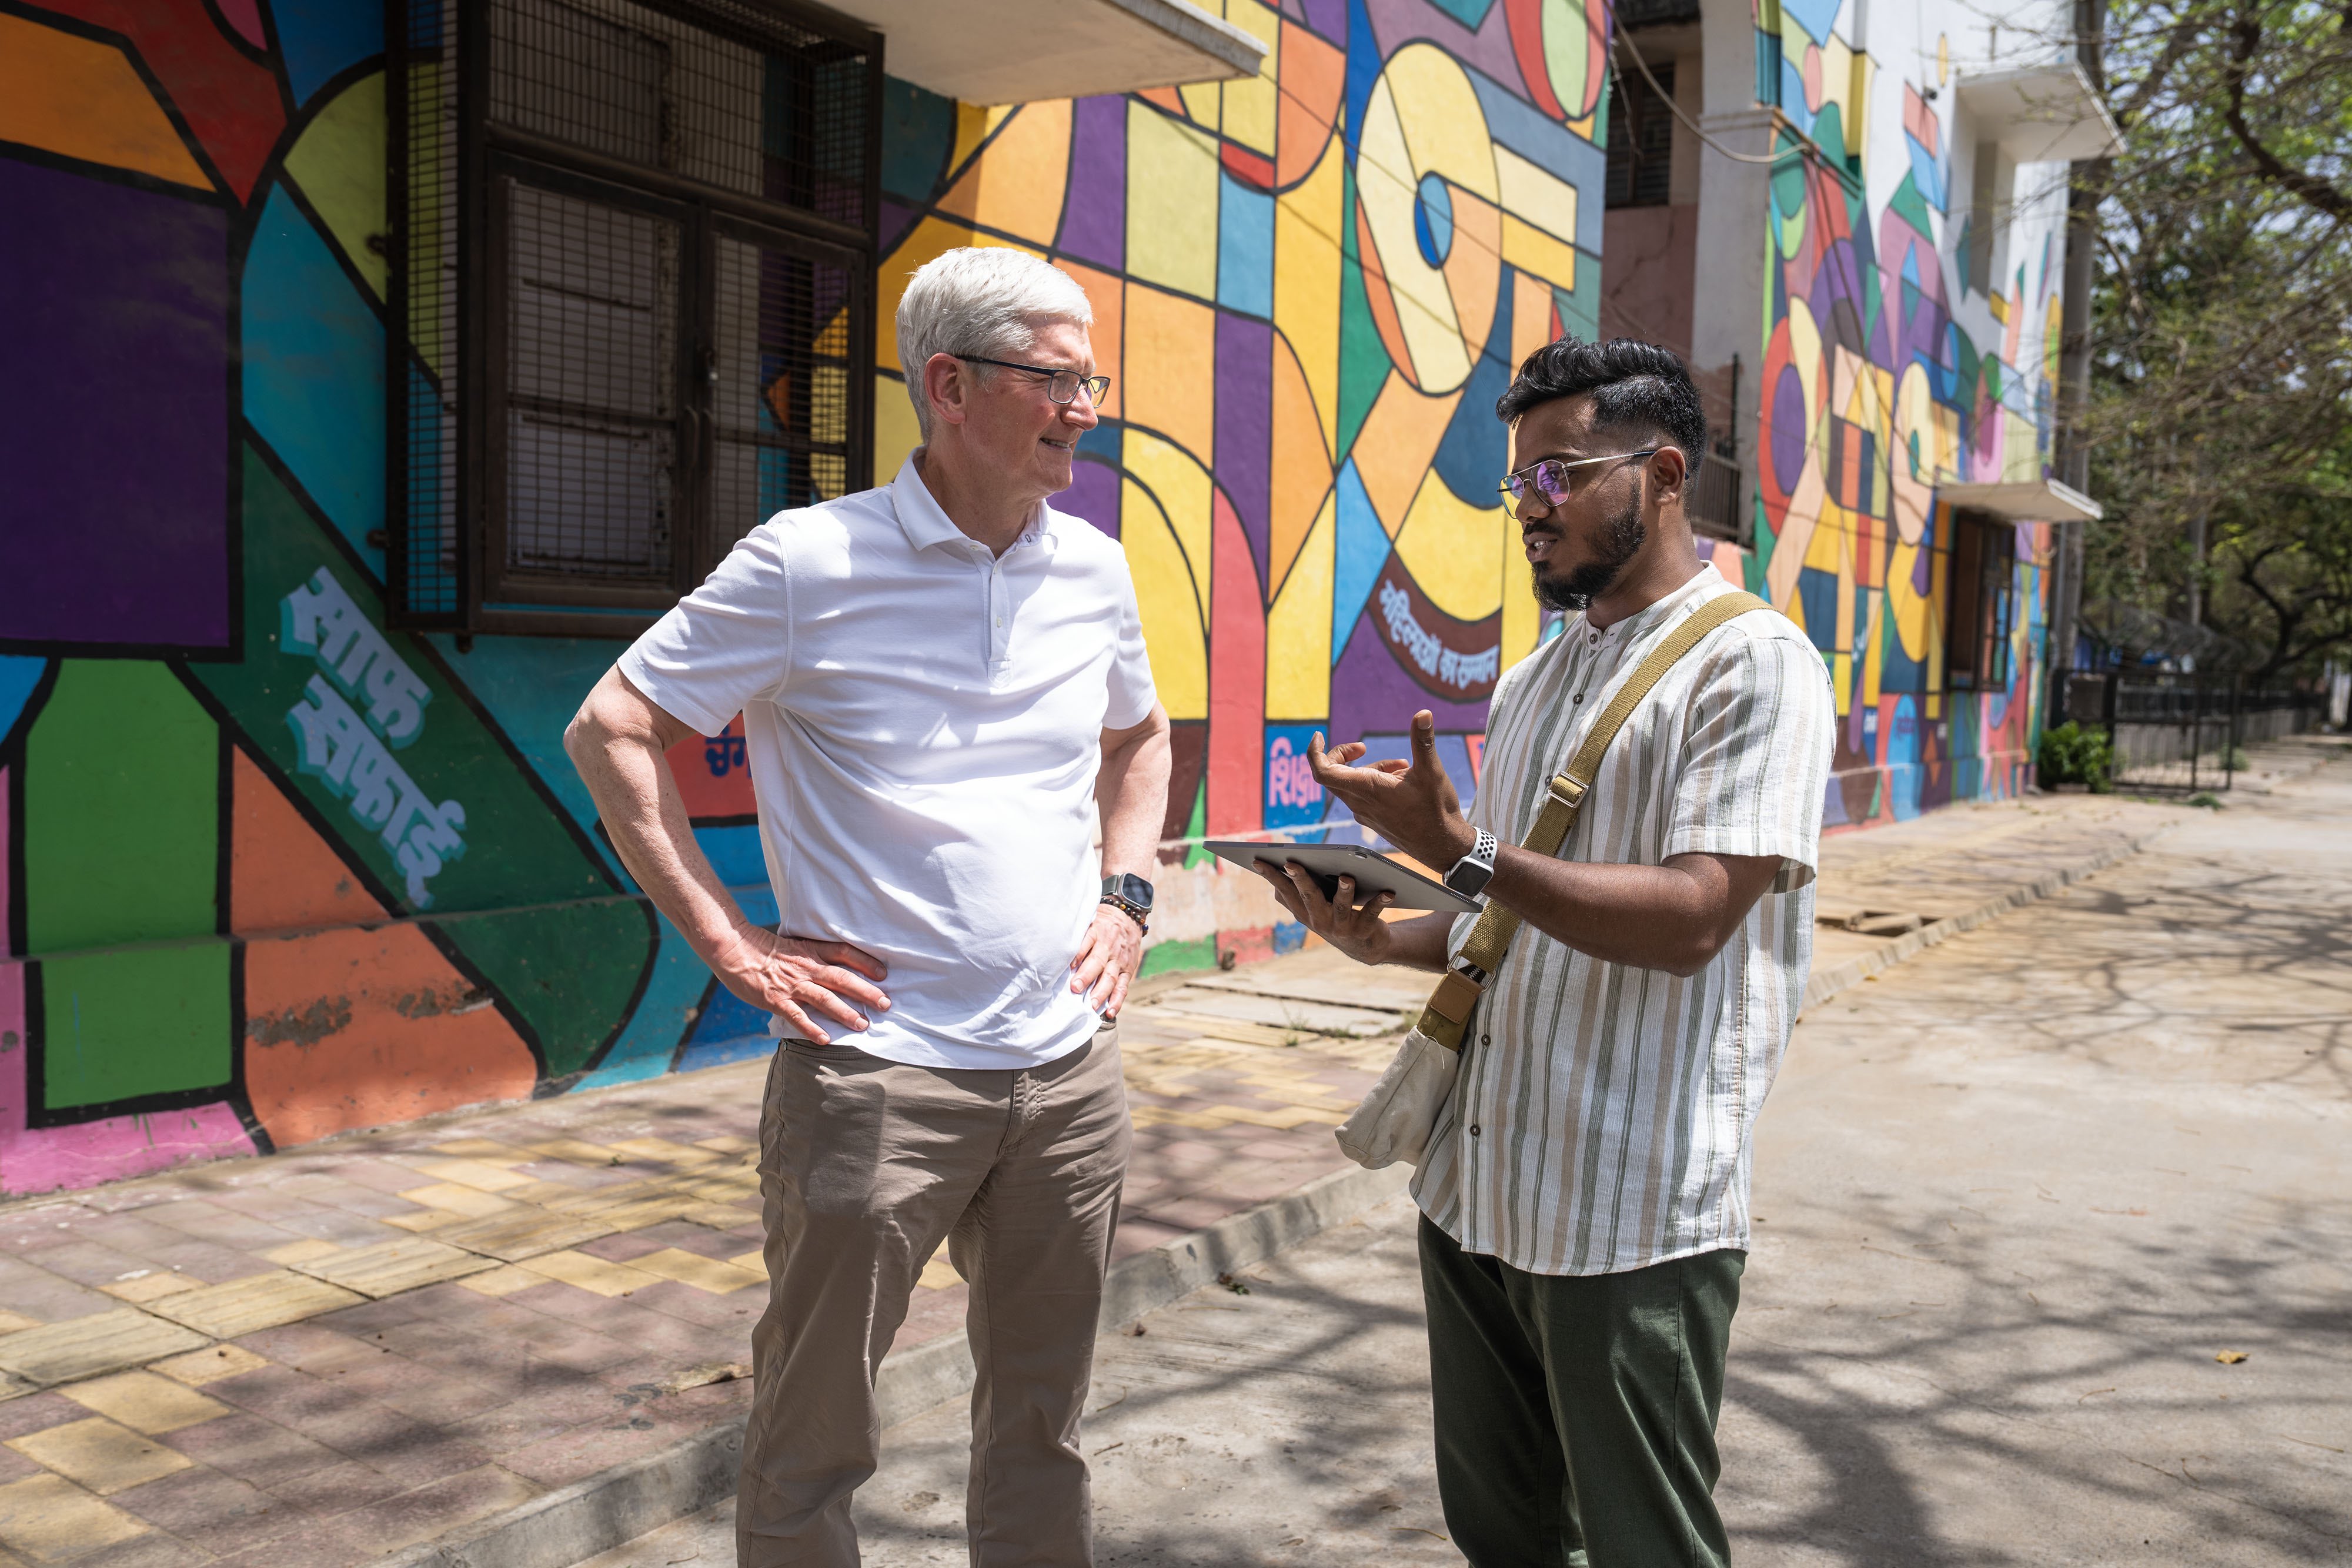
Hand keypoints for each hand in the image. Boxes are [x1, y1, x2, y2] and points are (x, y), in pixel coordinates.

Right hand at [710, 925, 888, 1045]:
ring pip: (824, 998)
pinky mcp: (775, 999)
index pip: (844, 952)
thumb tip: (835, 970)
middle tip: (885, 1003)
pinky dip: (811, 1028)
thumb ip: (814, 957)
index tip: (883, 974)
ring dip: (845, 1012)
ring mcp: (791, 984)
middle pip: (841, 978)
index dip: (865, 962)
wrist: (734, 949)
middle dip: (866, 991)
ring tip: (863, 1025)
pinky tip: (824, 1039)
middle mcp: (806, 967)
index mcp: (811, 951)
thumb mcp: (795, 946)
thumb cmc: (765, 949)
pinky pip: (796, 1016)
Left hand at [1071, 901, 1144, 1018]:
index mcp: (1096, 932)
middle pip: (1097, 962)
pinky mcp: (1127, 970)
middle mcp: (1108, 946)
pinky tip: (1109, 1012)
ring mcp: (1119, 960)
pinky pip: (1122, 987)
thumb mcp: (1089, 920)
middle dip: (1086, 976)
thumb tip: (1058, 953)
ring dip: (1100, 993)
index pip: (1085, 942)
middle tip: (1075, 989)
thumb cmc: (1101, 923)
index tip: (1068, 966)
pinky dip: (1117, 1000)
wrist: (1128, 916)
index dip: (1077, 954)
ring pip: (1110, 977)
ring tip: (1091, 1006)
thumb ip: (1077, 936)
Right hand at [1251, 862, 1396, 966]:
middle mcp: (1319, 921)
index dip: (1271, 876)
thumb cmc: (1336, 918)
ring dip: (1343, 891)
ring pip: (1340, 907)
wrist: (1365, 948)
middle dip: (1300, 880)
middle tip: (1292, 863)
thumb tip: (1277, 878)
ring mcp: (1341, 927)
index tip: (1258, 860)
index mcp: (1304, 912)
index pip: (1284, 891)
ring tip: (1346, 877)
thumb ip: (1297, 896)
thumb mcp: (1314, 910)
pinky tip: (1389, 892)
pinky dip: (1380, 902)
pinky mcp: (1363, 930)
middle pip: (1309, 897)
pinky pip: (1371, 913)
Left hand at [1307, 712, 1477, 872]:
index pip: (1323, 772)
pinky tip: (1400, 778)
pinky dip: (1374, 781)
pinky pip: (1363, 796)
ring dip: (1368, 769)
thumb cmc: (1436, 811)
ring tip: (1400, 765)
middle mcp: (1360, 804)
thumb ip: (1423, 741)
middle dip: (1343, 756)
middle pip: (1332, 775)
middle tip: (1360, 747)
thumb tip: (1423, 713)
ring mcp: (1366, 814)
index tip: (1318, 736)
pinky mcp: (1374, 820)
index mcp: (1367, 789)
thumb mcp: (1431, 771)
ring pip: (1352, 784)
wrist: (1443, 847)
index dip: (1314, 752)